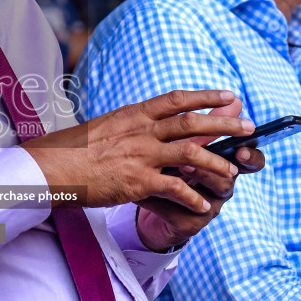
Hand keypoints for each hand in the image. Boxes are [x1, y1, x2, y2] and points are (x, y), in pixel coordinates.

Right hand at [23, 89, 251, 210]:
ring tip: (232, 173)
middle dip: (225, 124)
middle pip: (193, 123)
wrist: (51, 167)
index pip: (177, 99)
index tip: (229, 95)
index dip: (206, 96)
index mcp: (134, 114)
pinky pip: (176, 189)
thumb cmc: (72, 149)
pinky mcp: (137, 182)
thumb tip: (148, 124)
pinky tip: (203, 205)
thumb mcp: (105, 128)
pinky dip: (193, 197)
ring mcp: (141, 156)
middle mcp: (141, 131)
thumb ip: (131, 126)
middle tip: (248, 127)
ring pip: (192, 155)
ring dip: (217, 163)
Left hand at [136, 115, 265, 250]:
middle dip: (216, 164)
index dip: (252, 155)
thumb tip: (234, 99)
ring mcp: (207, 208)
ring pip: (205, 196)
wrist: (152, 202)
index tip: (243, 147)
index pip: (251, 161)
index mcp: (224, 165)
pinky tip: (141, 190)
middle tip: (197, 156)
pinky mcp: (187, 224)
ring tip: (176, 167)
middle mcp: (220, 187)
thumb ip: (208, 123)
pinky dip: (158, 198)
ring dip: (192, 178)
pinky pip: (176, 211)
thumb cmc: (172, 165)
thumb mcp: (188, 142)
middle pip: (229, 177)